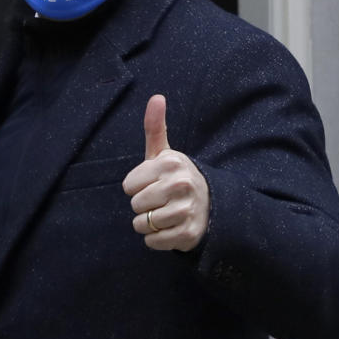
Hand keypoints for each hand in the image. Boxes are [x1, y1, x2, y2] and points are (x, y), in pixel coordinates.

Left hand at [122, 94, 209, 250]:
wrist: (210, 206)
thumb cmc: (176, 177)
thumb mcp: (165, 153)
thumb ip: (155, 127)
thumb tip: (156, 97)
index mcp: (170, 163)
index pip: (128, 185)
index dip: (136, 186)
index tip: (152, 183)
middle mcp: (180, 185)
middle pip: (134, 205)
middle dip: (142, 205)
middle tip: (159, 200)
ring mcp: (185, 210)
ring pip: (142, 224)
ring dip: (147, 224)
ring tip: (164, 214)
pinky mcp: (187, 234)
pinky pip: (152, 241)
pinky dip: (156, 239)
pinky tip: (169, 228)